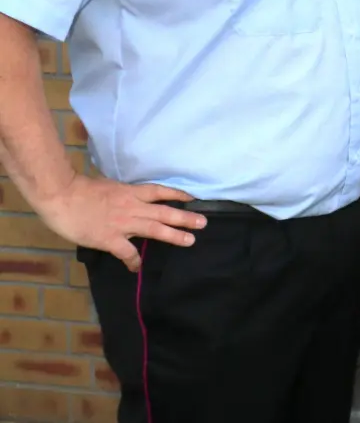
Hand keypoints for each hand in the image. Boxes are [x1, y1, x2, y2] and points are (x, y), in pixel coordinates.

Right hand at [31, 175, 206, 271]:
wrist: (61, 195)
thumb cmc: (80, 189)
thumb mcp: (109, 186)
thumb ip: (122, 193)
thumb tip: (128, 197)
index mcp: (131, 192)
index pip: (160, 191)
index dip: (178, 194)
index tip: (194, 198)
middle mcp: (132, 207)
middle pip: (164, 212)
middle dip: (185, 217)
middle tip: (203, 222)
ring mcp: (123, 223)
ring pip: (154, 229)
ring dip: (174, 235)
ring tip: (190, 240)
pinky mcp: (110, 238)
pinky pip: (127, 252)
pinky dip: (134, 260)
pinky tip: (137, 267)